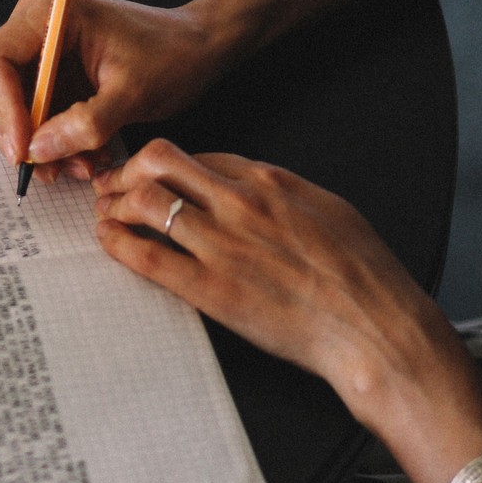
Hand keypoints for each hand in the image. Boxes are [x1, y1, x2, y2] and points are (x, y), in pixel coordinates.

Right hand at [0, 0, 233, 183]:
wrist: (199, 48)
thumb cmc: (173, 56)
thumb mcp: (134, 93)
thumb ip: (86, 123)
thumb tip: (37, 150)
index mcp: (51, 12)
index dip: (3, 108)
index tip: (23, 150)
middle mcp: (34, 25)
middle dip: (16, 132)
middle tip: (47, 169)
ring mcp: (39, 50)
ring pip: (8, 105)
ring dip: (36, 144)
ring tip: (76, 167)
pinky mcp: (49, 74)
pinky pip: (31, 114)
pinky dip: (50, 142)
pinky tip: (82, 158)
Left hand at [91, 139, 481, 451]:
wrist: (374, 327)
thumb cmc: (361, 276)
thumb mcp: (328, 210)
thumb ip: (283, 194)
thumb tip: (253, 186)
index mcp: (270, 181)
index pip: (198, 155)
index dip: (165, 165)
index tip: (151, 177)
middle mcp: (240, 203)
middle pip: (159, 161)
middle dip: (128, 171)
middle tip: (113, 188)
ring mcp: (222, 244)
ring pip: (145, 201)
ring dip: (115, 205)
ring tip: (107, 216)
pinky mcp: (211, 288)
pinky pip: (147, 256)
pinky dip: (118, 244)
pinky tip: (109, 242)